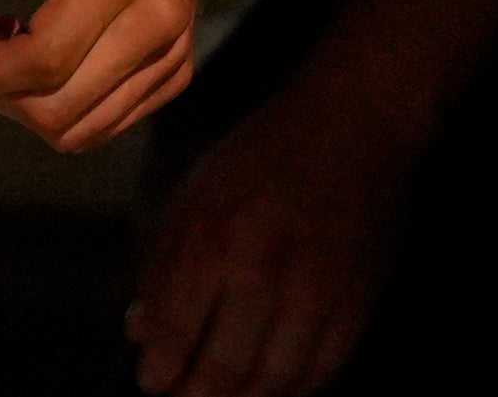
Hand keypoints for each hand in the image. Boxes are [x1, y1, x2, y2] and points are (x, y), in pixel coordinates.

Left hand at [128, 78, 411, 393]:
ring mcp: (318, 293)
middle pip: (226, 369)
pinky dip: (293, 389)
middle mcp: (264, 271)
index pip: (176, 329)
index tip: (152, 384)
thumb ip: (161, 265)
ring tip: (223, 396)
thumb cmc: (258, 158)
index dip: (161, 369)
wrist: (352, 127)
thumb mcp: (192, 195)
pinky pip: (323, 371)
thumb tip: (138, 333)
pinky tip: (271, 386)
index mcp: (212, 238)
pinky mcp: (359, 304)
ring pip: (275, 381)